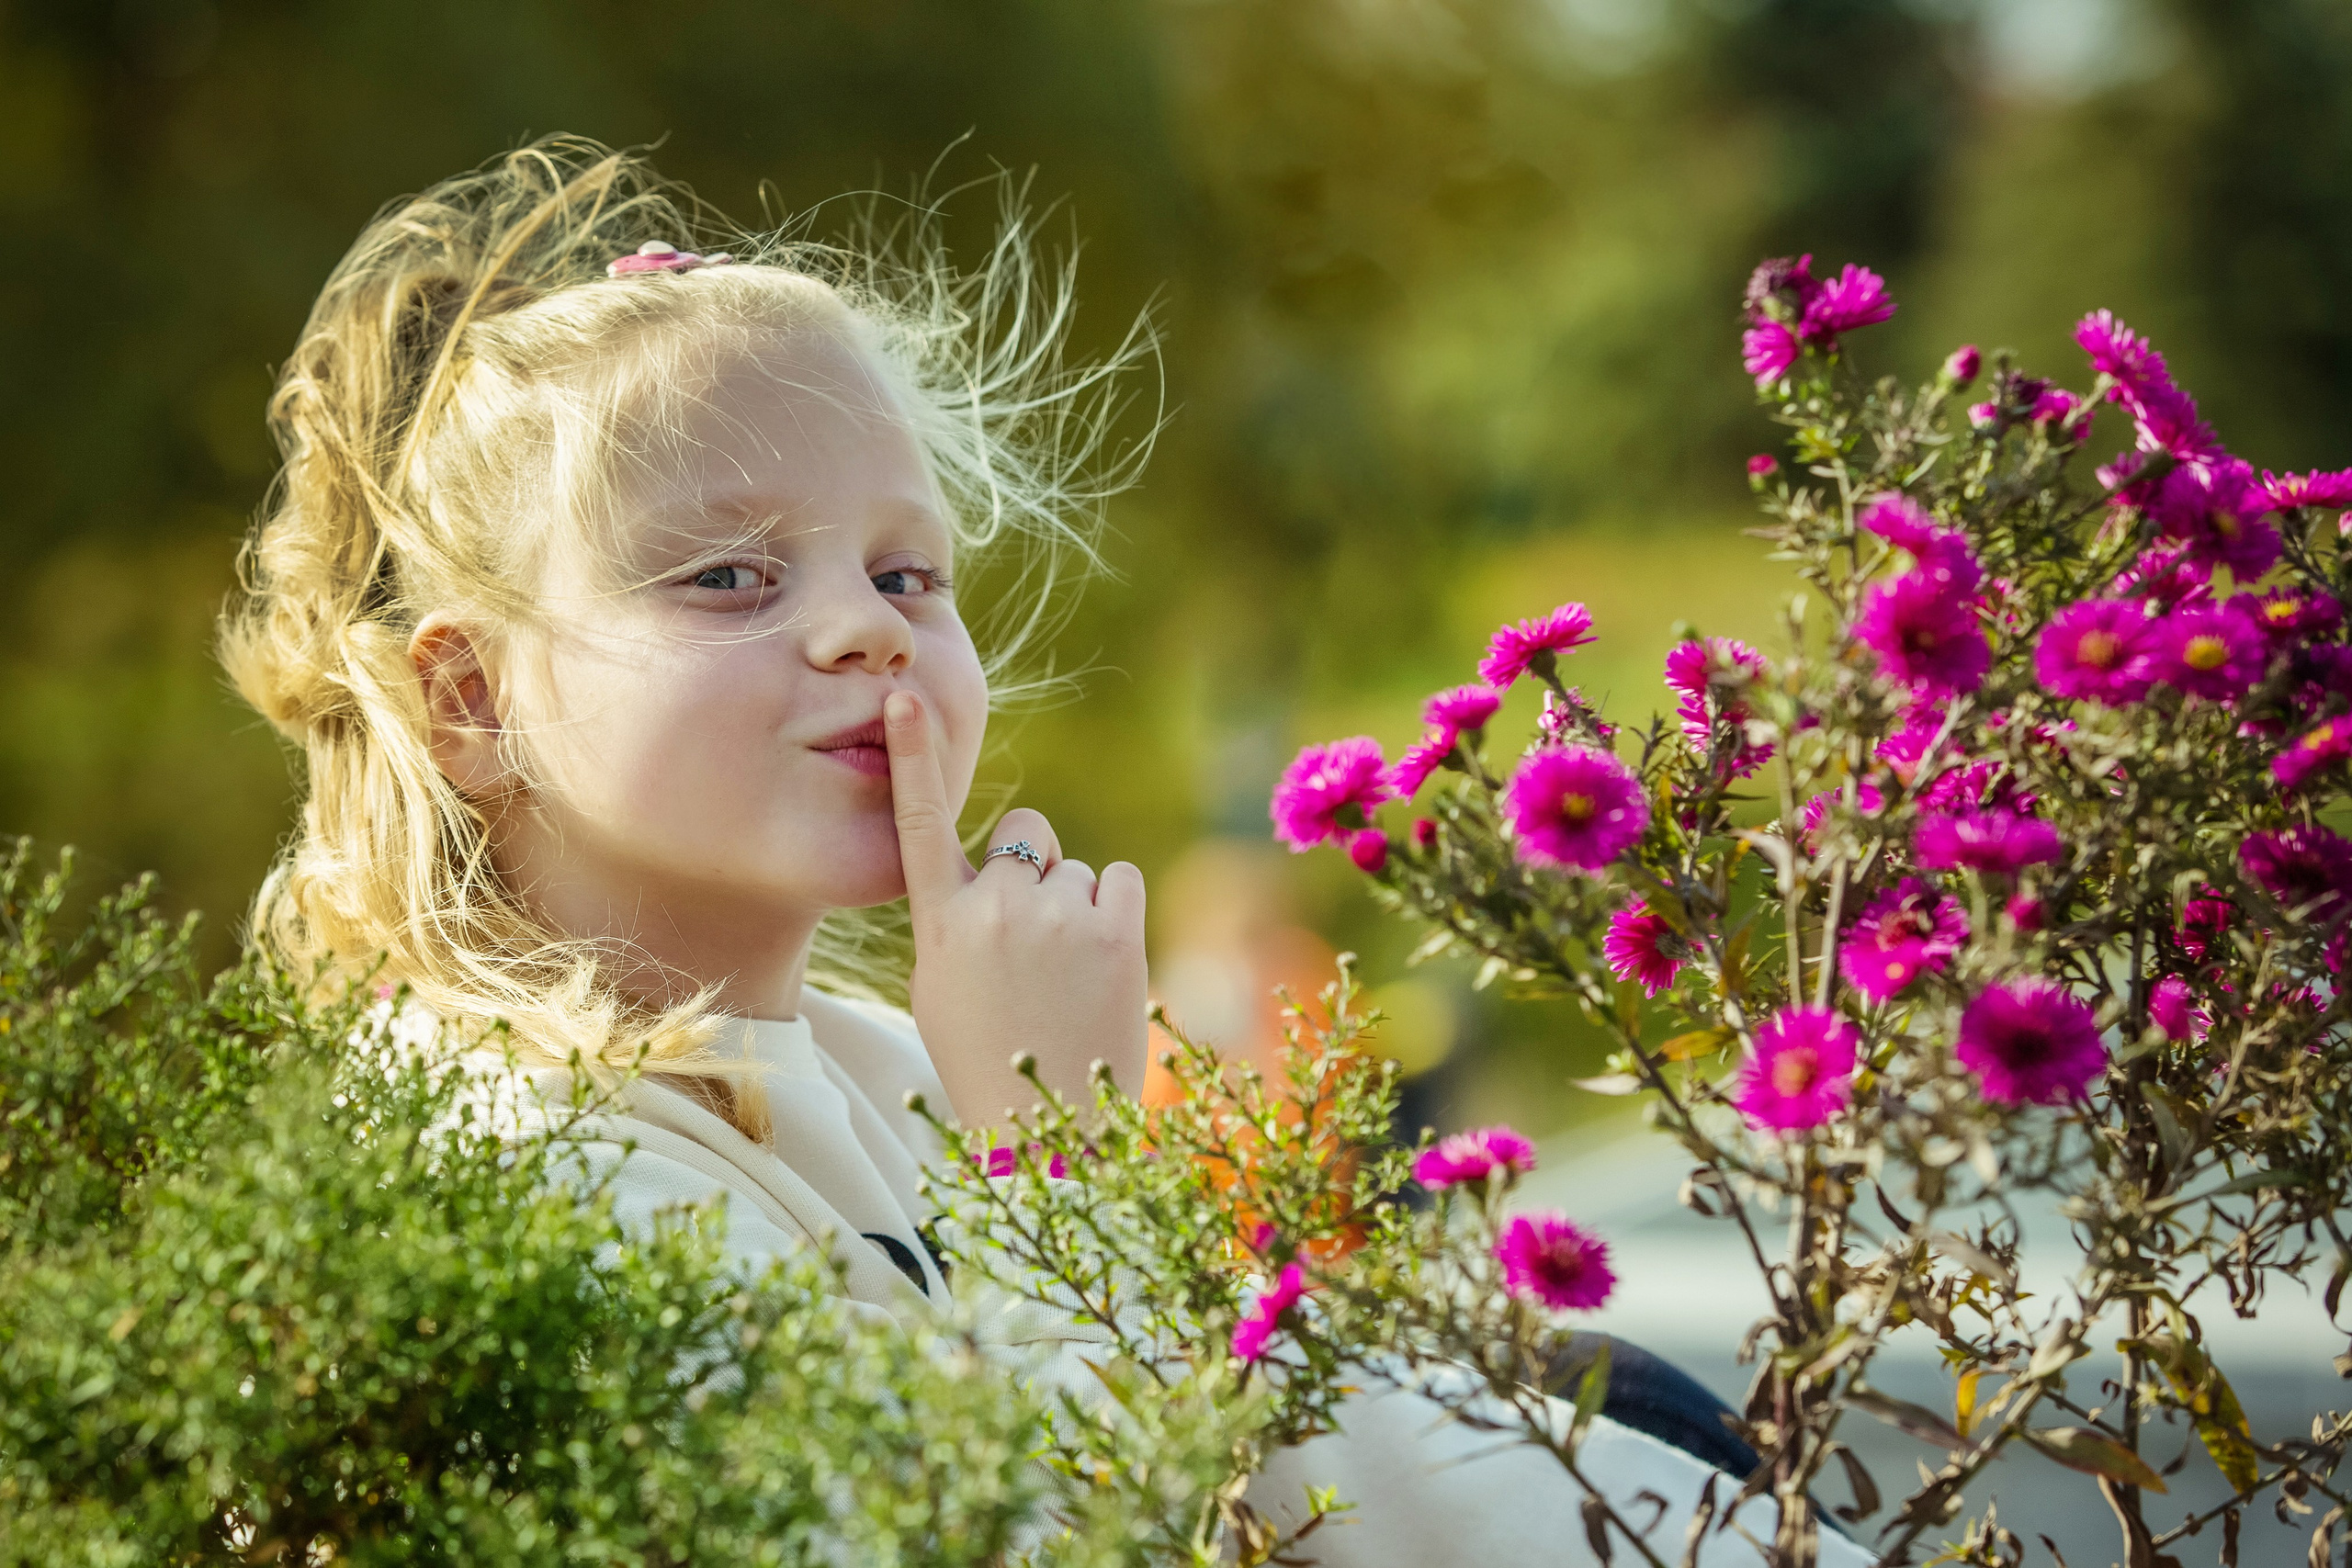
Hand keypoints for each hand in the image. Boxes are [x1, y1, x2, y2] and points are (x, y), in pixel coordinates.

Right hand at [883, 689, 1147, 1130]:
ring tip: (1066, 975)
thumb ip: (961, 917)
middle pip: (1027, 833)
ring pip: (1075, 869)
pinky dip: (1114, 910)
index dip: (912, 758)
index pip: (921, 824)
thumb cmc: (988, 1056)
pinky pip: (1116, 878)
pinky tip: (1101, 960)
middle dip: (1034, 866)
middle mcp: (996, 907)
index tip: (907, 698)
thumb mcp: (942, 986)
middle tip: (1033, 936)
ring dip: (1075, 906)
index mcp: (941, 922)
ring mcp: (1058, 916)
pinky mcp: (1116, 930)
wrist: (1050, 1127)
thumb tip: (999, 872)